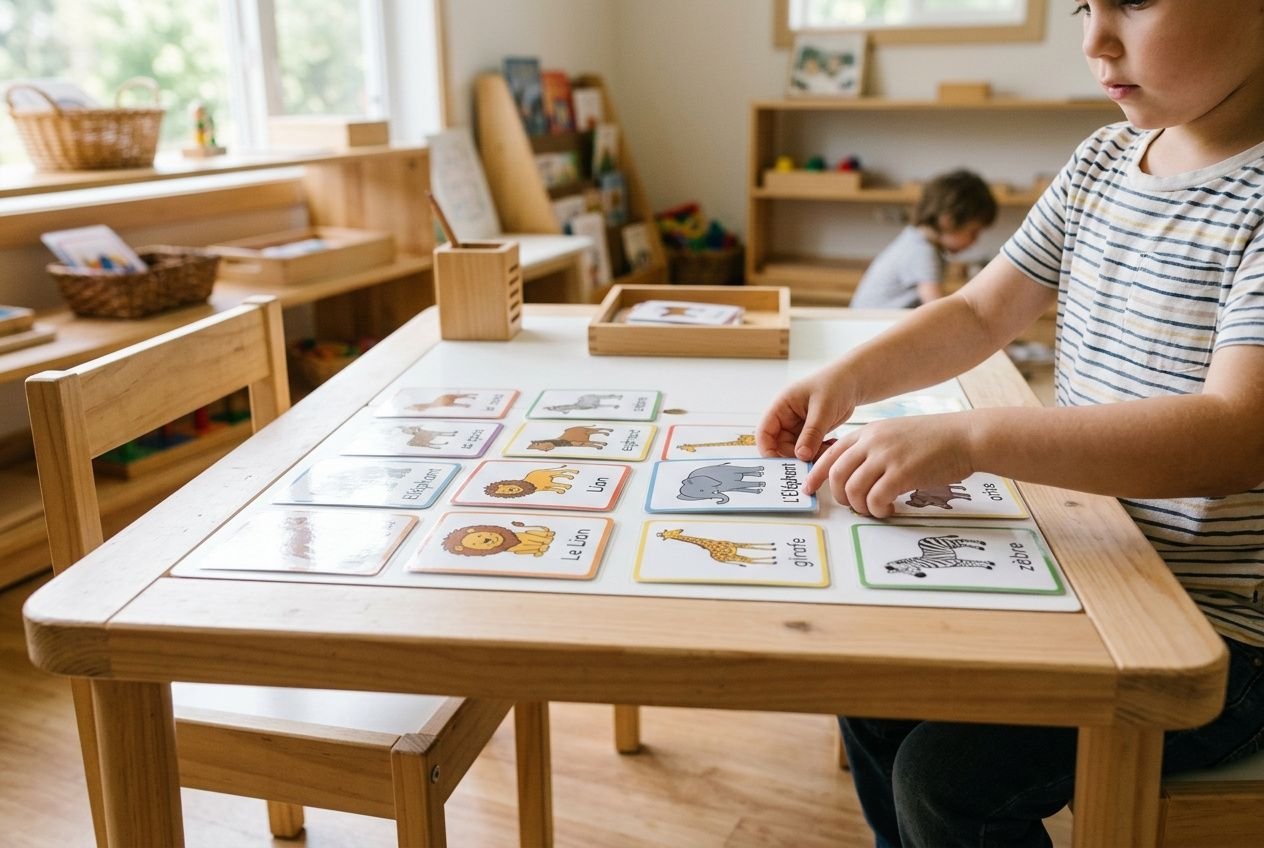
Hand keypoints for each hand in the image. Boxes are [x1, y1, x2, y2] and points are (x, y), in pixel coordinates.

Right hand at [757, 366, 857, 460]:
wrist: (853, 381)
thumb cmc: (835, 384)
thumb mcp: (823, 409)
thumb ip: (811, 433)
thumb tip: (801, 455)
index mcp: (781, 406)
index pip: (765, 432)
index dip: (768, 450)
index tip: (779, 465)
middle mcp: (786, 417)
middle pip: (779, 445)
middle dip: (794, 456)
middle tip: (810, 462)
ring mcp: (798, 425)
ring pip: (796, 450)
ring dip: (809, 456)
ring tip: (826, 452)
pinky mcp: (810, 432)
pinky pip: (808, 448)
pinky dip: (817, 452)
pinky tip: (830, 447)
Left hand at [805, 412, 976, 517]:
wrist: (966, 436)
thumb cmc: (936, 439)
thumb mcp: (896, 434)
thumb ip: (874, 449)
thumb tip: (856, 474)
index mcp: (868, 432)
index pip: (830, 453)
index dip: (816, 473)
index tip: (809, 488)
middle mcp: (872, 442)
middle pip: (836, 474)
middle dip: (840, 496)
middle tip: (855, 506)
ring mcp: (886, 456)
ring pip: (853, 490)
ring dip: (862, 507)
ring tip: (878, 509)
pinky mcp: (902, 472)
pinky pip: (876, 499)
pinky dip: (879, 510)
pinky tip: (891, 510)